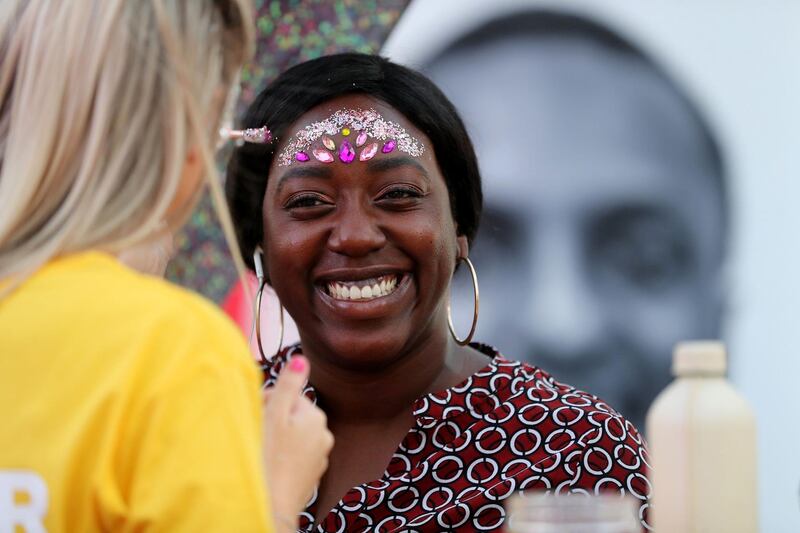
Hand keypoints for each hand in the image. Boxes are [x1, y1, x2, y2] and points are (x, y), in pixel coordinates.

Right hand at [262, 356, 332, 529]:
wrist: (270, 507)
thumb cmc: (269, 459)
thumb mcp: (274, 415)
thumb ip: (288, 385)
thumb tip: (302, 359)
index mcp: (316, 417)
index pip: (289, 396)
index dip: (268, 402)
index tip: (256, 415)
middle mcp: (324, 436)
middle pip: (292, 415)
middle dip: (273, 420)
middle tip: (257, 435)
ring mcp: (319, 458)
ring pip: (292, 436)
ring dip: (277, 439)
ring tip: (263, 452)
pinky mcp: (310, 476)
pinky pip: (293, 456)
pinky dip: (282, 457)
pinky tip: (270, 466)